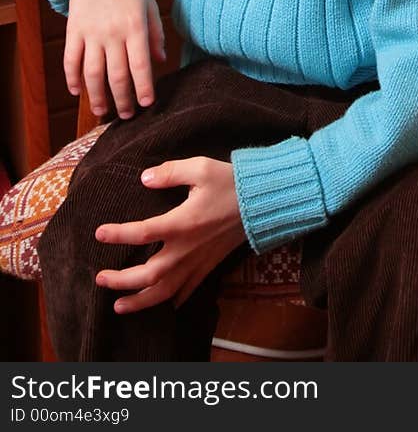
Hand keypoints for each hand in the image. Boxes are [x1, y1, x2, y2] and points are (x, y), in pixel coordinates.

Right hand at [65, 0, 164, 119]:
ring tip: (102, 111)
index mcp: (135, 26)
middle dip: (122, 100)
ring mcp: (91, 33)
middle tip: (126, 116)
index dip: (143, 88)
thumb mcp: (150, 4)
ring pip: (92, 73)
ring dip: (97, 97)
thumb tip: (161, 61)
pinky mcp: (73, 30)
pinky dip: (72, 78)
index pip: (140, 66)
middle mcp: (113, 33)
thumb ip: (156, 34)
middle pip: (116, 75)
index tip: (147, 105)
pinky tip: (78, 91)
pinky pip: (71, 60)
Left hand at [94, 156, 245, 311]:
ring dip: (139, 302)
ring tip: (119, 306)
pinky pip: (187, 290)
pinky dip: (171, 301)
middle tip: (100, 278)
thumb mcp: (201, 167)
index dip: (117, 234)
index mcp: (181, 223)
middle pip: (147, 275)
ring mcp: (198, 261)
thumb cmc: (232, 182)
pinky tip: (161, 304)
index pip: (141, 232)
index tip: (99, 233)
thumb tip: (144, 178)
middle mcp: (186, 248)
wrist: (263, 202)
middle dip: (121, 281)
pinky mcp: (209, 265)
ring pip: (164, 291)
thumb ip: (170, 172)